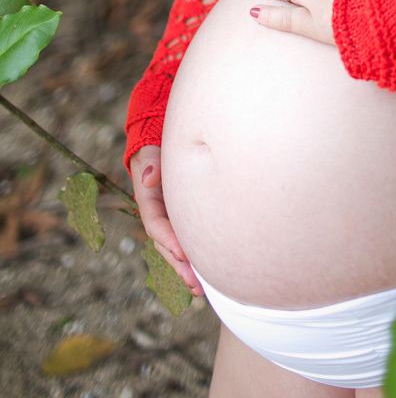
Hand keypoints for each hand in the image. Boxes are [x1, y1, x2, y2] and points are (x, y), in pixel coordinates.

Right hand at [130, 145, 202, 296]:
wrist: (160, 146)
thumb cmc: (157, 148)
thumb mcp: (150, 150)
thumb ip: (150, 162)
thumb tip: (148, 178)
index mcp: (148, 200)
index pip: (155, 223)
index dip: (167, 239)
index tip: (181, 252)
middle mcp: (158, 214)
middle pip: (166, 245)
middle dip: (179, 265)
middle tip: (195, 284)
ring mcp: (170, 219)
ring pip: (176, 249)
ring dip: (187, 269)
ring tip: (201, 289)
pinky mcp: (183, 220)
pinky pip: (187, 242)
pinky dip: (194, 258)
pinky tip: (207, 275)